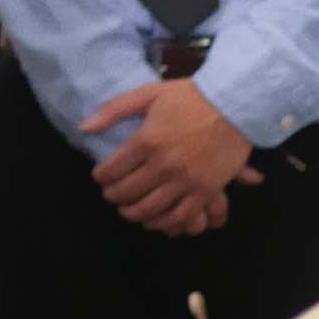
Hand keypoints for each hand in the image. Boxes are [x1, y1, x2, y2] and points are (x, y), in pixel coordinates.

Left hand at [86, 77, 263, 235]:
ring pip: (151, 210)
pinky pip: (182, 217)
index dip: (101, 177)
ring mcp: (186, 181)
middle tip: (111, 195)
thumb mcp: (149, 93)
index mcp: (147, 141)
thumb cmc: (190, 97)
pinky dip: (165, 224)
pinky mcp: (206, 191)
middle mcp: (164, 165)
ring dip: (134, 214)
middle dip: (114, 197)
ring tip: (129, 210)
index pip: (112, 170)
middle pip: (128, 193)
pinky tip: (157, 221)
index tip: (100, 177)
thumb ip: (114, 110)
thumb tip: (84, 128)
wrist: (234, 103)